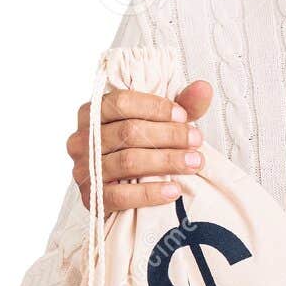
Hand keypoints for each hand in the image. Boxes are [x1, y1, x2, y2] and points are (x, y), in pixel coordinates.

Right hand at [66, 80, 212, 210]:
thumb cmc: (143, 146)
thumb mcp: (162, 122)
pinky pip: (120, 196)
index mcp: (94, 112)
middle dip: (169, 135)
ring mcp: (84, 169)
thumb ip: (183, 105)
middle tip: (197, 141)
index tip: (184, 116)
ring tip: (194, 163)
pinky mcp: (91, 198)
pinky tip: (173, 190)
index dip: (155, 108)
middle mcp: (82, 138)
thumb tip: (204, 88)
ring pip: (127, 162)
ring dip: (166, 162)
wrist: (126, 189)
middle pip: (128, 132)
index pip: (121, 102)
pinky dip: (149, 193)